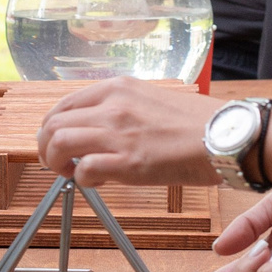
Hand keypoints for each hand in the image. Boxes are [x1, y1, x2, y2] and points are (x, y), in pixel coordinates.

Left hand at [36, 78, 219, 187]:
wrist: (226, 136)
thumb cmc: (197, 123)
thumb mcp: (151, 100)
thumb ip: (122, 110)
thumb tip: (101, 130)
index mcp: (117, 88)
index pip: (63, 104)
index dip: (52, 127)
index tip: (56, 141)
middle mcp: (112, 106)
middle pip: (52, 124)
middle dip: (46, 147)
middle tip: (56, 163)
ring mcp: (118, 133)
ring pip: (58, 143)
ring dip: (56, 163)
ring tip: (70, 173)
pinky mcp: (128, 162)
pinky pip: (84, 170)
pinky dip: (82, 179)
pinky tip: (98, 182)